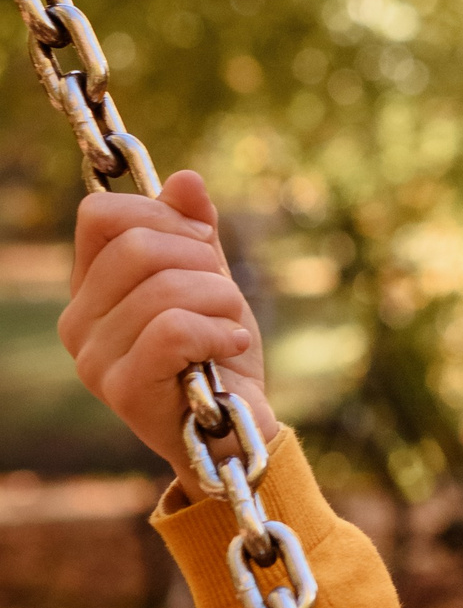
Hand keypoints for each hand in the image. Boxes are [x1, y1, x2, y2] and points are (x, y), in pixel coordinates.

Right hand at [59, 171, 277, 483]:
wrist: (237, 427)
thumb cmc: (219, 353)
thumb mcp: (212, 281)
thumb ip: (195, 232)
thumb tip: (187, 180)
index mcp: (90, 287)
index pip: (101, 215)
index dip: (164, 216)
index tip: (203, 244)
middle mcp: (78, 322)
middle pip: (138, 246)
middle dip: (205, 261)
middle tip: (225, 295)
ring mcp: (95, 359)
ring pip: (165, 287)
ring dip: (222, 300)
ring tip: (232, 327)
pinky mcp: (123, 391)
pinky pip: (171, 330)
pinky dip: (219, 330)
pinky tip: (232, 345)